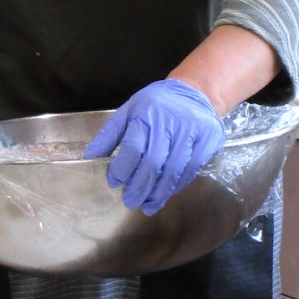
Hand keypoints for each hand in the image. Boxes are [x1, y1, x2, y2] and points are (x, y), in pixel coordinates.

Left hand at [84, 79, 223, 214]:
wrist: (194, 92)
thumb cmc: (156, 104)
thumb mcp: (129, 111)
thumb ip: (110, 135)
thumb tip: (89, 158)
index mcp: (146, 113)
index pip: (133, 147)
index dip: (122, 169)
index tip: (114, 183)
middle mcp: (170, 122)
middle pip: (153, 162)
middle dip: (139, 187)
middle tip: (130, 201)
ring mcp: (191, 131)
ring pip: (173, 170)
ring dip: (159, 192)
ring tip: (148, 205)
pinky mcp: (208, 139)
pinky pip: (191, 169)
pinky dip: (177, 185)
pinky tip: (166, 193)